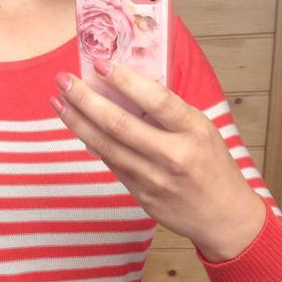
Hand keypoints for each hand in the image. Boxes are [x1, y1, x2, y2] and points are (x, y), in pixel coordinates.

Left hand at [49, 60, 266, 261]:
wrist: (223, 217)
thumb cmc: (213, 167)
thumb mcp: (203, 131)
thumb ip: (170, 114)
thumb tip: (127, 88)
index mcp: (194, 130)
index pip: (156, 99)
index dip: (125, 80)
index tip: (99, 64)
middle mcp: (173, 154)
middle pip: (119, 123)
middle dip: (85, 99)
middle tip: (63, 80)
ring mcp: (154, 178)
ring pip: (106, 146)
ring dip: (77, 122)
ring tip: (58, 102)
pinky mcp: (141, 196)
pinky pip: (112, 164)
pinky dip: (93, 144)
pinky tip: (78, 128)